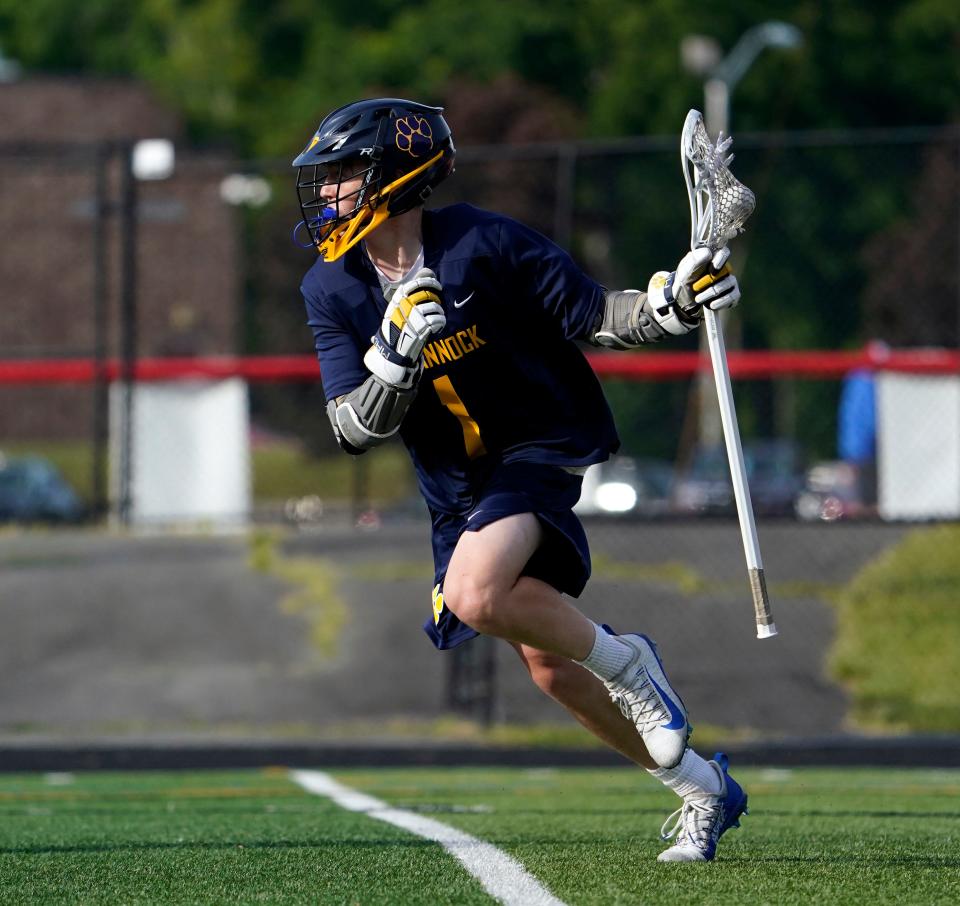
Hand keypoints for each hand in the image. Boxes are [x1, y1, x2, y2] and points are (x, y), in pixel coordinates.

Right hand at [363, 267, 445, 388]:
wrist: (392, 350)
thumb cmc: (395, 328)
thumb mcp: (395, 309)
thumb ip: (407, 296)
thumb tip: (425, 276)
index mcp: (398, 298)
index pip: (416, 283)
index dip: (429, 281)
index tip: (436, 284)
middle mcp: (406, 305)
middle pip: (428, 294)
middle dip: (436, 298)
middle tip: (438, 303)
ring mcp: (415, 316)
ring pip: (435, 307)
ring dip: (439, 312)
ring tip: (437, 318)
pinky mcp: (423, 327)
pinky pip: (439, 319)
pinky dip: (441, 322)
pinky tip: (437, 326)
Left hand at [674, 246, 740, 315]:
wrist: (683, 302)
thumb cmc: (685, 282)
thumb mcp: (684, 271)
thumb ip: (694, 260)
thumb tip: (708, 253)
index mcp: (713, 259)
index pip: (724, 253)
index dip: (721, 259)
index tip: (713, 268)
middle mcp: (724, 269)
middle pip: (725, 270)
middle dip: (710, 281)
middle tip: (696, 287)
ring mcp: (730, 281)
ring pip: (726, 284)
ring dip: (709, 293)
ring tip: (698, 299)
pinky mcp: (733, 295)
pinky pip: (731, 296)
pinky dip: (719, 302)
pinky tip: (711, 305)